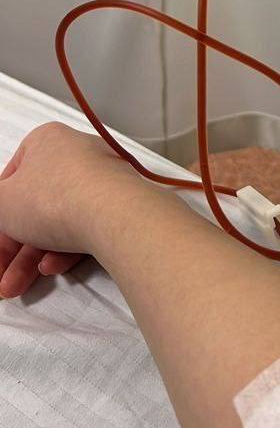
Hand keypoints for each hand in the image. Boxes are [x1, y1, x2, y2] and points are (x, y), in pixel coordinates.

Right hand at [0, 121, 142, 297]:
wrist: (113, 215)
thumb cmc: (53, 198)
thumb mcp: (2, 203)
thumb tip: (1, 205)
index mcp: (46, 142)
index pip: (13, 179)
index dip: (0, 215)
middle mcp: (76, 155)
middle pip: (35, 206)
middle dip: (13, 248)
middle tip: (2, 275)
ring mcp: (101, 181)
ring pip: (59, 222)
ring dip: (33, 257)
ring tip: (19, 286)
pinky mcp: (120, 206)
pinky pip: (86, 228)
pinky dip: (66, 250)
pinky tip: (53, 268)